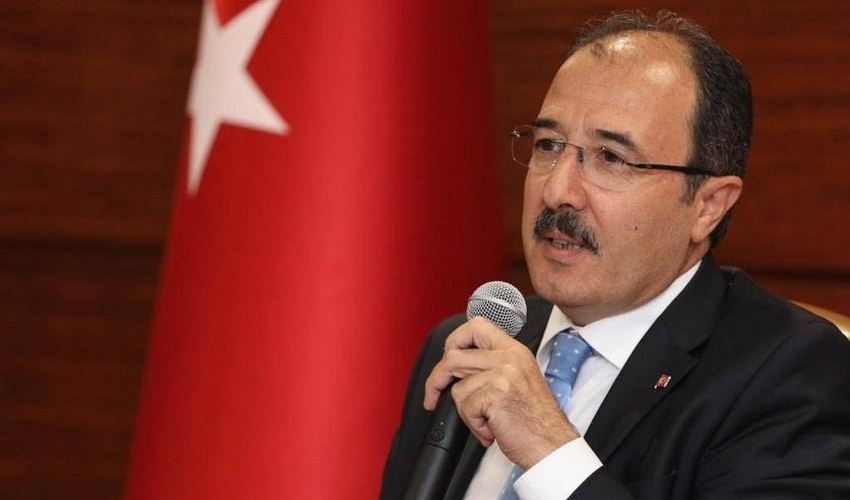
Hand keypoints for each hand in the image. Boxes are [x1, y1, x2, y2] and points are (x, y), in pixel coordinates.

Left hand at [423, 316, 580, 468]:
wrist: (552, 444)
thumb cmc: (535, 420)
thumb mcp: (519, 379)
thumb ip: (494, 365)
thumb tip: (458, 364)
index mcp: (514, 350)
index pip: (476, 326)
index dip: (455, 340)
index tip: (446, 357)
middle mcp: (509, 357)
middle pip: (454, 355)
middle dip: (438, 379)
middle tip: (434, 394)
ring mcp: (503, 373)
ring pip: (457, 386)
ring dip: (465, 411)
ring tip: (486, 420)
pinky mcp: (496, 393)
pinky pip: (465, 406)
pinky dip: (473, 424)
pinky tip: (491, 428)